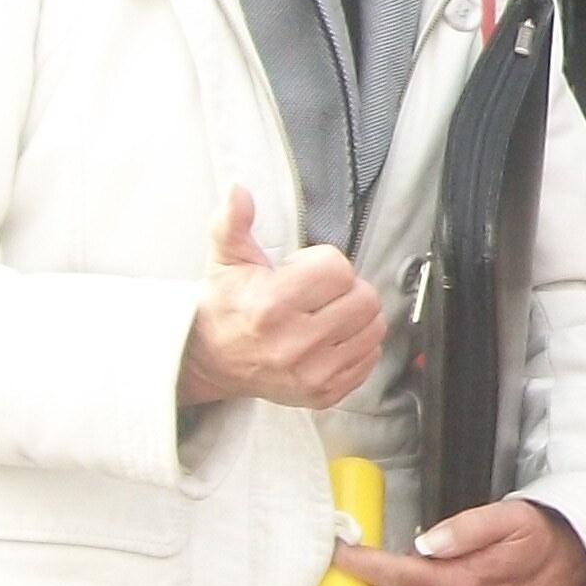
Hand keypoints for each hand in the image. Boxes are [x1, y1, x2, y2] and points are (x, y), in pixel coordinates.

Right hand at [182, 187, 382, 407]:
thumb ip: (234, 221)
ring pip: (374, 328)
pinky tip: (329, 339)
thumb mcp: (226, 258)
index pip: (339, 269)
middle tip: (318, 294)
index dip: (324, 263)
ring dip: (356, 316)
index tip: (302, 272)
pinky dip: (357, 345)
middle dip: (345, 289)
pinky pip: (370, 359)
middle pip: (364, 298)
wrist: (211, 359)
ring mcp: (311, 373)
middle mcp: (294, 344)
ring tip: (324, 315)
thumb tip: (238, 191)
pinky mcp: (323, 394)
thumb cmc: (227, 306)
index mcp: (271, 306)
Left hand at [335, 500, 585, 585]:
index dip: (362, 566)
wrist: (577, 575)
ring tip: (405, 582)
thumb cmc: (541, 541)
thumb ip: (466, 527)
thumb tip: (427, 542)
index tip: (341, 554)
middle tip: (368, 566)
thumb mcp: (511, 517)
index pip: (396, 578)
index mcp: (466, 585)